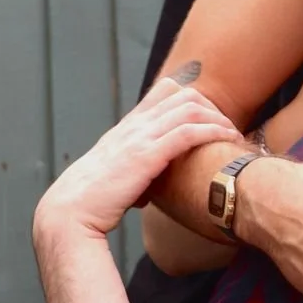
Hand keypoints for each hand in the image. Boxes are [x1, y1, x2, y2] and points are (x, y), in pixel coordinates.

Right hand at [35, 79, 241, 245]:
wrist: (69, 211)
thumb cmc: (93, 200)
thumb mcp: (115, 175)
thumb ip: (133, 170)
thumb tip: (146, 187)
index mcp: (128, 127)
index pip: (165, 90)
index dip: (194, 97)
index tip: (212, 118)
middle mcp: (135, 126)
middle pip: (183, 94)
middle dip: (212, 107)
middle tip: (229, 129)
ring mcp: (140, 138)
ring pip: (190, 108)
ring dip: (218, 119)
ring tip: (234, 136)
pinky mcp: (146, 156)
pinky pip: (187, 132)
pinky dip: (213, 132)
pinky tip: (226, 141)